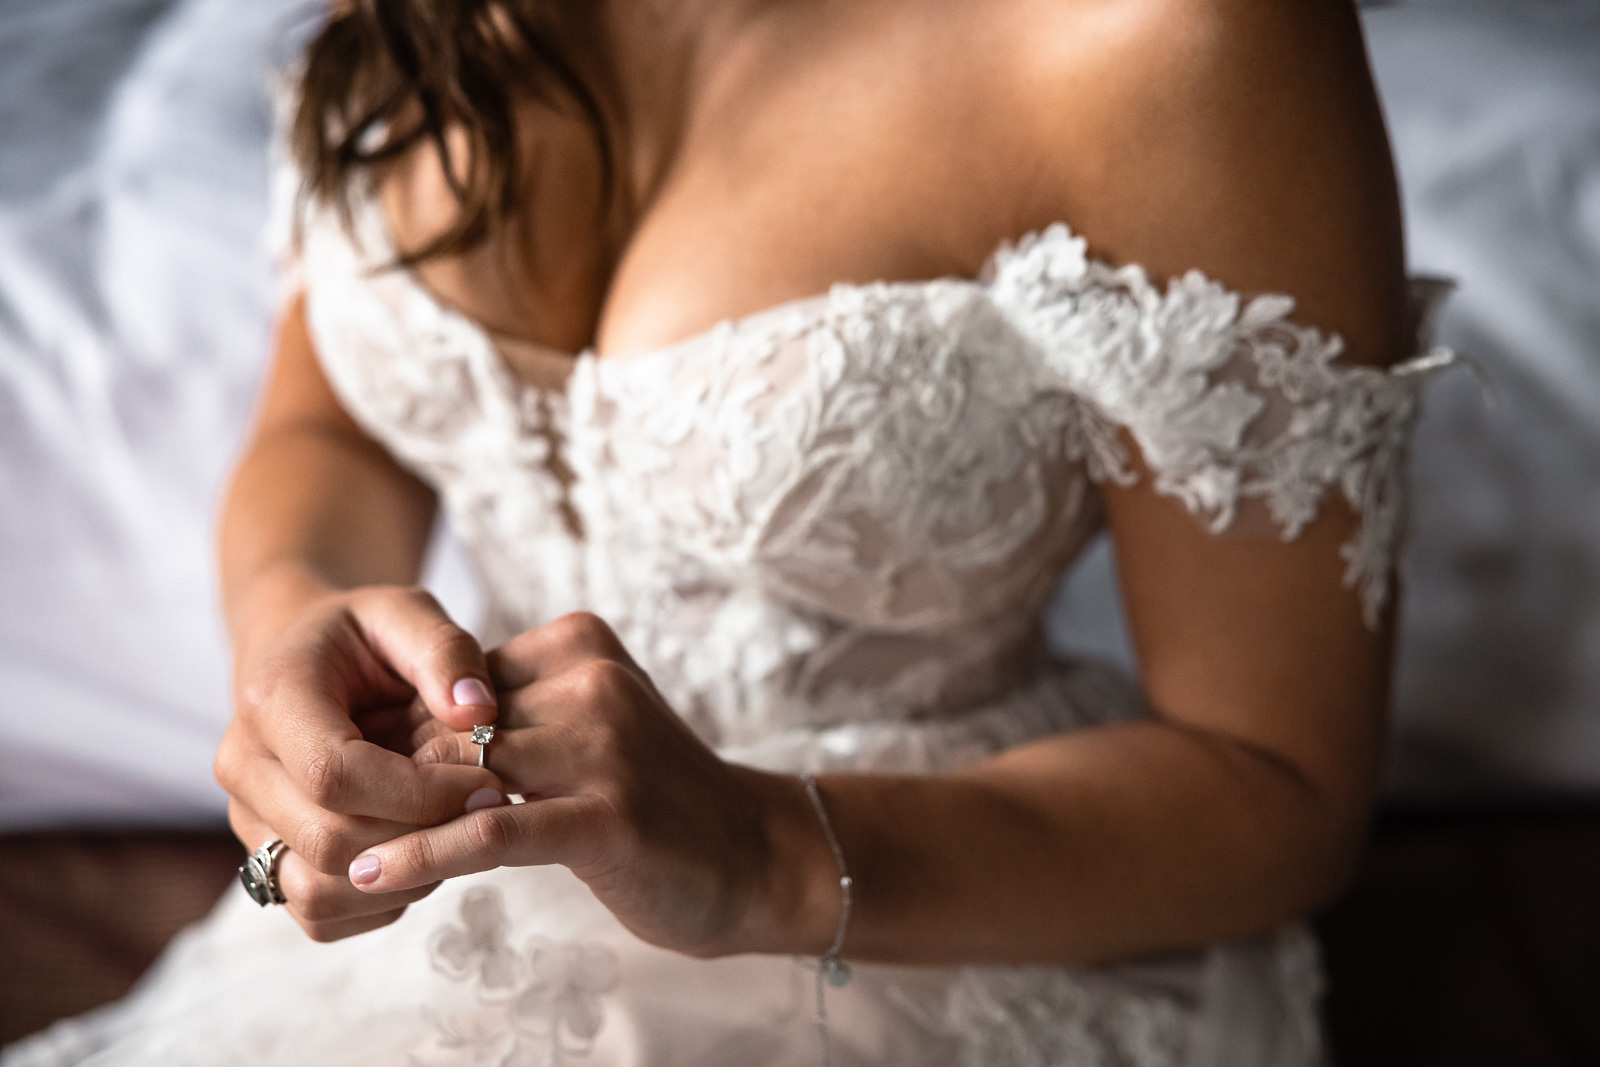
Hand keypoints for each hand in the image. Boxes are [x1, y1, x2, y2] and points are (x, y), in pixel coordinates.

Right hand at [215, 585, 506, 940]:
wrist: (304, 656)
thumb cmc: (363, 635)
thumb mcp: (406, 611)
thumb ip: (446, 652)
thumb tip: (477, 714)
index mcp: (271, 700)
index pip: (335, 775)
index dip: (420, 793)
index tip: (489, 781)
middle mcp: (244, 767)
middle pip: (328, 843)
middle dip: (423, 836)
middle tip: (488, 807)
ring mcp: (248, 821)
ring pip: (318, 892)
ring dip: (405, 876)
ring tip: (453, 828)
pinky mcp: (266, 860)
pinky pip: (319, 915)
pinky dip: (382, 900)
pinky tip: (423, 850)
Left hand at [343, 612, 806, 957]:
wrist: (755, 854)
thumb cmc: (661, 797)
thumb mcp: (594, 723)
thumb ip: (522, 709)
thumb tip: (415, 731)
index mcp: (581, 645)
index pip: (458, 682)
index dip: (406, 733)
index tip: (360, 776)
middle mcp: (591, 681)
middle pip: (451, 725)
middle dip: (393, 778)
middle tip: (338, 820)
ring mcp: (602, 746)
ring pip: (461, 775)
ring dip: (396, 819)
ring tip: (336, 850)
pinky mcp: (605, 816)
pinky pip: (489, 832)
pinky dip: (424, 855)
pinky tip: (377, 873)